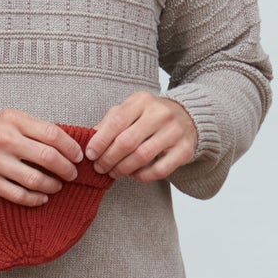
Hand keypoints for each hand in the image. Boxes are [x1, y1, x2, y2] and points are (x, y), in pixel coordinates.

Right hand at [0, 110, 83, 206]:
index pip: (52, 134)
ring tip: (57, 186)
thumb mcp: (8, 119)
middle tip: (72, 174)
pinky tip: (42, 197)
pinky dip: (35, 199)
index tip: (78, 156)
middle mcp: (4, 139)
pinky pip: (19, 195)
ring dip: (52, 185)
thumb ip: (34, 128)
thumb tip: (67, 143)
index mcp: (13, 120)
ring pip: (35, 179)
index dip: (70, 147)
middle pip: (48, 157)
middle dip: (66, 169)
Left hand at [84, 92, 198, 181]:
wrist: (188, 117)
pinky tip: (134, 175)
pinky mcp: (185, 149)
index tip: (90, 155)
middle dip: (109, 158)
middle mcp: (160, 113)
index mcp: (142, 101)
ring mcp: (174, 131)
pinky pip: (159, 170)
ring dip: (123, 169)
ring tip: (114, 173)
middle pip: (127, 141)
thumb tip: (89, 142)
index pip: (117, 121)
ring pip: (142, 156)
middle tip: (100, 168)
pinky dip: (142, 176)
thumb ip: (110, 123)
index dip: (100, 141)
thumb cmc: (151, 116)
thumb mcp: (130, 110)